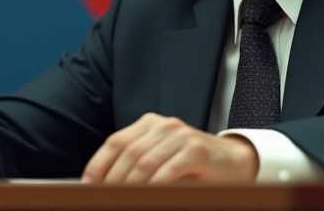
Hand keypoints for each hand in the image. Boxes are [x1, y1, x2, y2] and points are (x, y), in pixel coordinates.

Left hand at [81, 113, 257, 183]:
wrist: (235, 161)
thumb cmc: (194, 165)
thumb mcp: (161, 159)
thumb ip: (138, 165)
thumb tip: (107, 185)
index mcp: (150, 124)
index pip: (116, 142)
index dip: (98, 164)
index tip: (88, 185)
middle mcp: (164, 125)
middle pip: (128, 153)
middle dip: (113, 180)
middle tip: (106, 198)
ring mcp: (181, 135)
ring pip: (145, 162)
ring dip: (131, 185)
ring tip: (124, 199)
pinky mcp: (196, 149)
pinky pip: (168, 169)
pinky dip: (155, 185)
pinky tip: (149, 196)